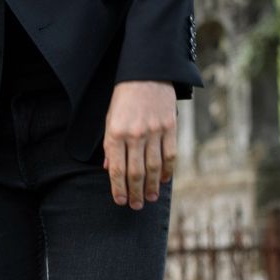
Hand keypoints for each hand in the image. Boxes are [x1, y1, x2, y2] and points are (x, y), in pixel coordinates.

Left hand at [103, 81, 177, 209]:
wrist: (146, 73)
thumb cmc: (124, 98)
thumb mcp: (109, 120)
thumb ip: (109, 146)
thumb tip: (109, 169)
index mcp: (116, 134)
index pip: (117, 169)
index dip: (118, 188)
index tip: (120, 201)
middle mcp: (135, 135)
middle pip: (136, 172)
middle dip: (135, 192)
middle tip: (136, 206)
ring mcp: (154, 131)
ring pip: (154, 167)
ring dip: (152, 186)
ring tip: (150, 198)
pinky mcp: (170, 127)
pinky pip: (169, 154)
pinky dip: (167, 170)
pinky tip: (164, 180)